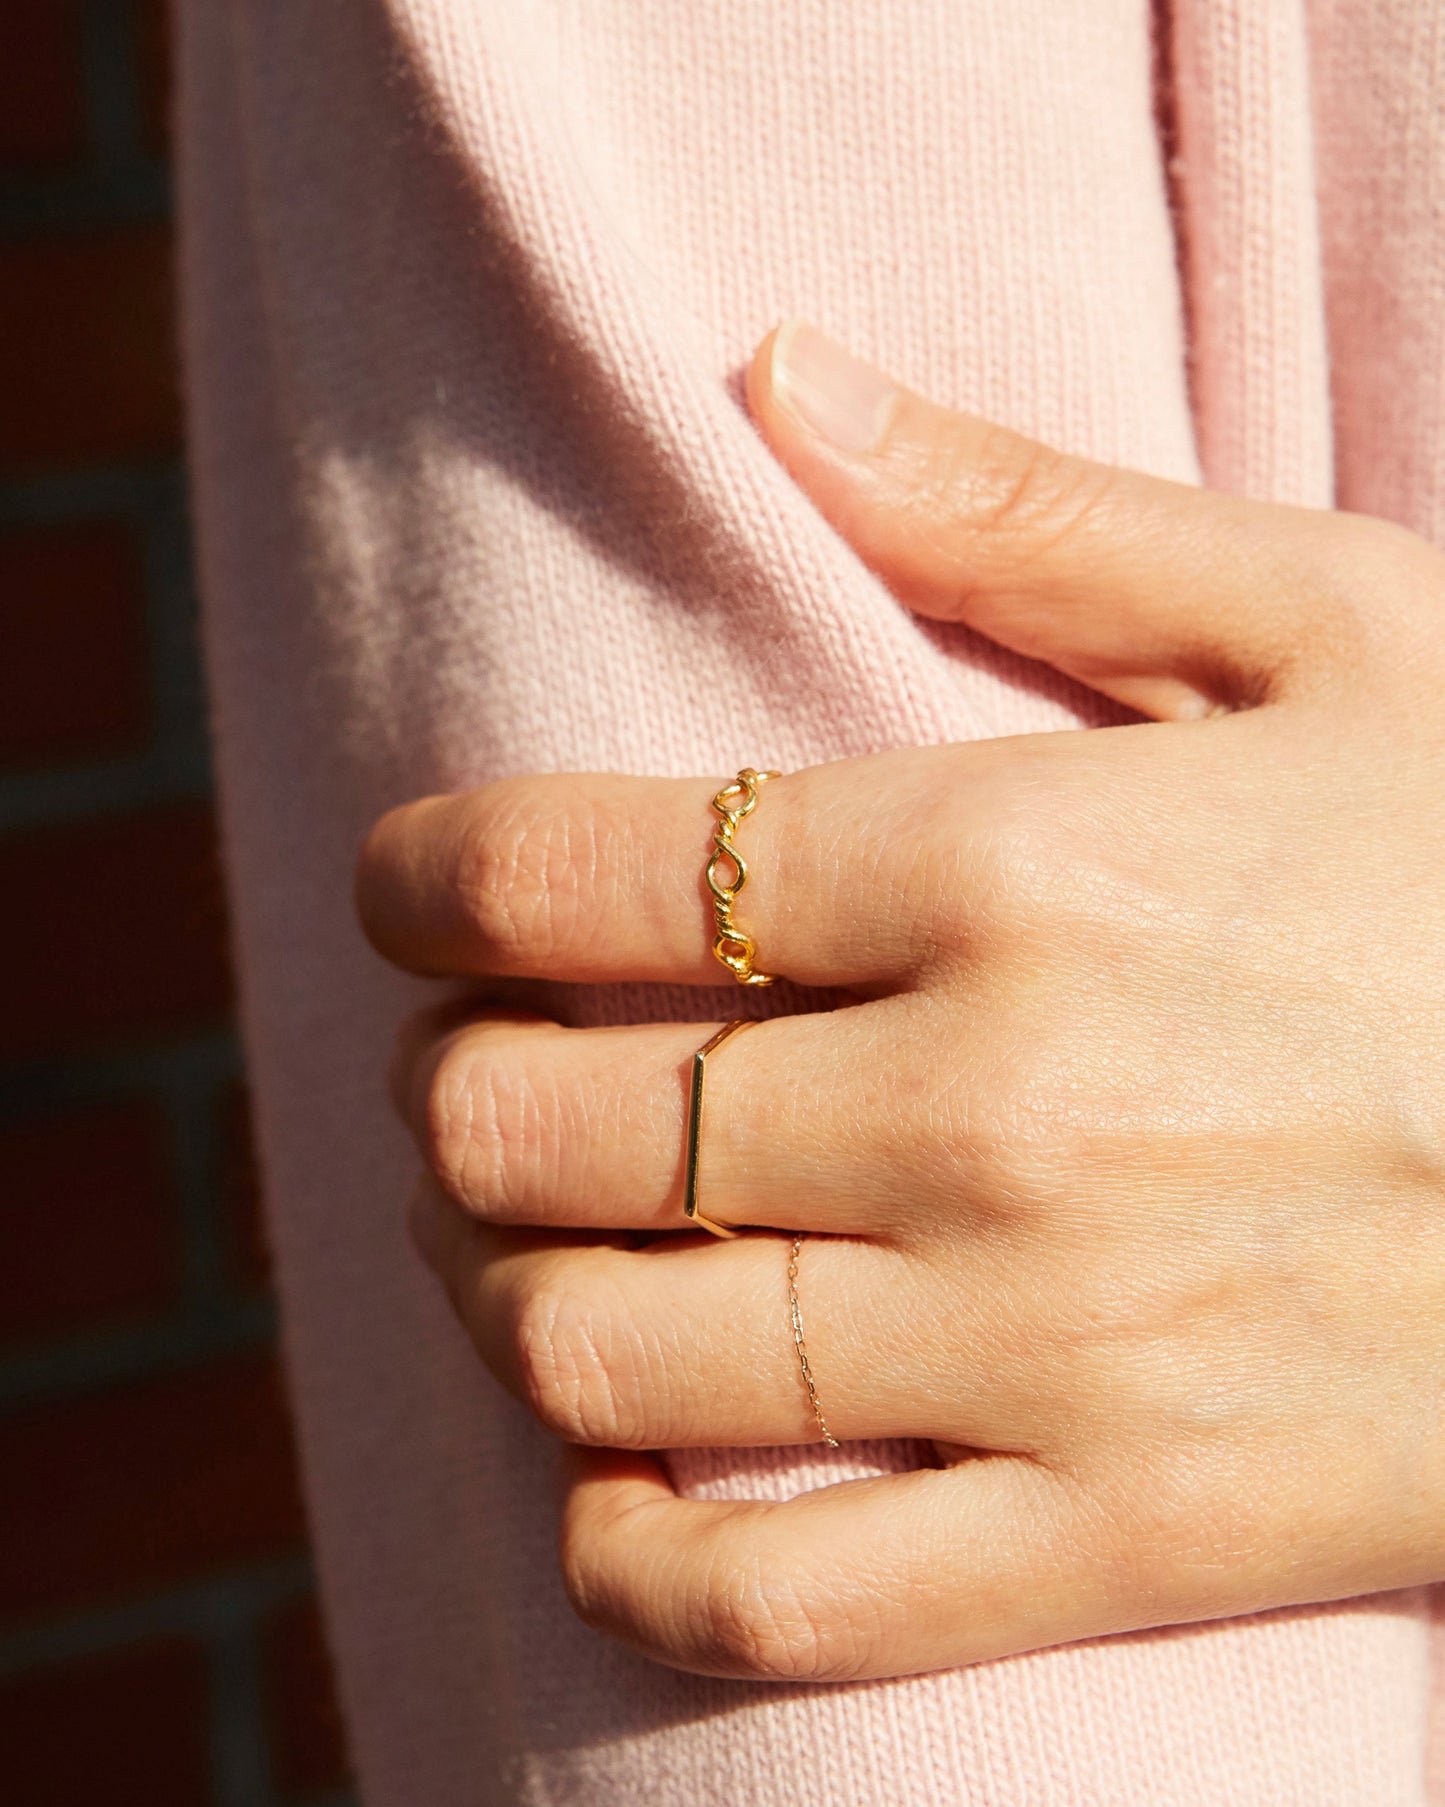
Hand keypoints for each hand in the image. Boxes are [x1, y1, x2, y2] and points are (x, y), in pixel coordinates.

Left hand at [355, 322, 1444, 1682]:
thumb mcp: (1336, 627)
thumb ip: (1031, 513)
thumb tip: (780, 379)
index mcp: (1024, 864)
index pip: (572, 877)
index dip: (422, 882)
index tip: (404, 891)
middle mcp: (1004, 1113)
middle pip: (542, 1128)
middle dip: (447, 1091)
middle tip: (472, 1065)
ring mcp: (1059, 1349)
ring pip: (612, 1357)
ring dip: (498, 1294)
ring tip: (516, 1242)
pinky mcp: (1126, 1538)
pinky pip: (775, 1603)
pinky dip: (630, 1553)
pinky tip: (615, 1478)